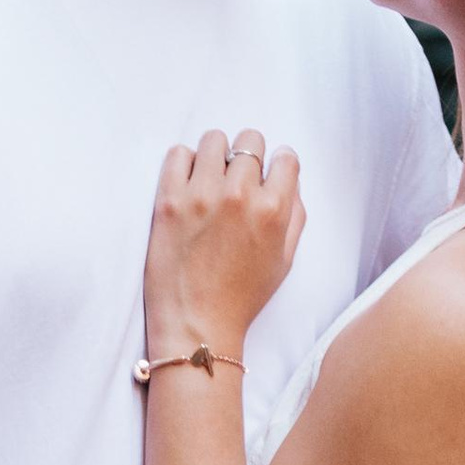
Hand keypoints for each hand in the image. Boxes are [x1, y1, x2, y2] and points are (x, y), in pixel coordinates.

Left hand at [146, 129, 305, 361]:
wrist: (197, 325)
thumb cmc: (243, 296)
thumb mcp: (285, 258)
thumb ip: (295, 214)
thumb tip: (289, 178)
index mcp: (274, 210)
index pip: (285, 156)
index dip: (277, 166)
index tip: (267, 176)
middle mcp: (240, 196)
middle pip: (250, 141)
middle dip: (247, 158)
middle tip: (237, 181)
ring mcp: (202, 195)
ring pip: (214, 139)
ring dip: (216, 156)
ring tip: (210, 180)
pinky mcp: (169, 200)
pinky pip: (178, 153)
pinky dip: (184, 163)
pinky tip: (187, 185)